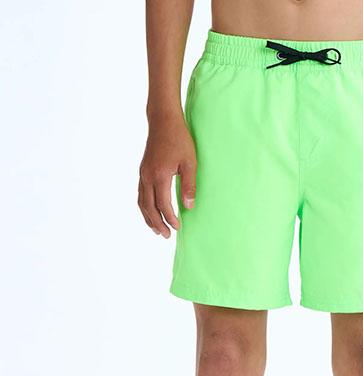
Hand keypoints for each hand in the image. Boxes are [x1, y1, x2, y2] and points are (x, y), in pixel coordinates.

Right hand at [138, 114, 196, 237]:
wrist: (163, 121)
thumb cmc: (179, 139)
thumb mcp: (190, 162)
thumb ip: (189, 185)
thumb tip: (189, 206)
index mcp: (159, 175)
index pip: (163, 204)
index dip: (170, 218)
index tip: (178, 227)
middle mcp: (147, 176)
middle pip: (149, 207)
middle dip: (157, 223)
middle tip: (166, 236)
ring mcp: (143, 174)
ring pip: (142, 202)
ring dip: (148, 218)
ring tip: (157, 230)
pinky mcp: (142, 171)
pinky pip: (140, 194)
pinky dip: (144, 207)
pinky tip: (150, 212)